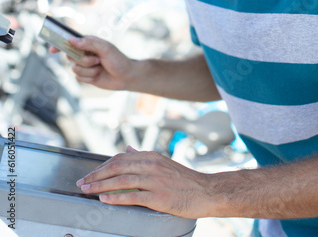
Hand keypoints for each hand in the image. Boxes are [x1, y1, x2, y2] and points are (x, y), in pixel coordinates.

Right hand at [51, 36, 134, 90]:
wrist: (126, 76)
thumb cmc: (118, 59)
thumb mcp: (105, 48)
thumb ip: (89, 43)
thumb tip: (72, 40)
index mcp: (88, 43)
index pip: (70, 41)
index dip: (59, 44)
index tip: (52, 49)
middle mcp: (84, 53)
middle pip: (70, 56)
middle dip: (83, 60)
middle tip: (97, 60)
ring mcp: (84, 65)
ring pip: (74, 68)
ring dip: (89, 70)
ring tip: (100, 67)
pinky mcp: (86, 76)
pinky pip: (78, 78)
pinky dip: (89, 77)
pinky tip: (98, 75)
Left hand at [76, 146, 214, 218]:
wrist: (206, 191)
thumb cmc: (184, 179)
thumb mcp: (162, 162)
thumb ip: (143, 156)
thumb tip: (127, 148)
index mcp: (150, 156)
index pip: (119, 158)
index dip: (102, 166)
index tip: (90, 174)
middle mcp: (150, 165)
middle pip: (116, 167)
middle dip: (96, 175)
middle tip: (82, 183)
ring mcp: (154, 180)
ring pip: (121, 180)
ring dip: (100, 185)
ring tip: (87, 191)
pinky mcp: (159, 196)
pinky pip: (133, 196)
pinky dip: (116, 196)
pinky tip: (105, 198)